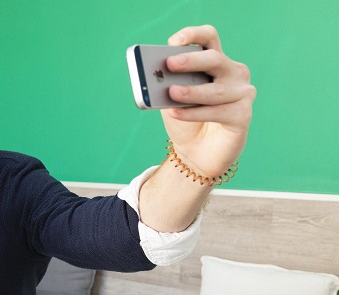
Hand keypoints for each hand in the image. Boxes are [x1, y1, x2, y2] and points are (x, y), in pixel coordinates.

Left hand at [160, 24, 255, 177]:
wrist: (195, 153)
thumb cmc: (184, 120)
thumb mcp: (170, 99)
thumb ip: (167, 85)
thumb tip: (156, 77)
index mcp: (214, 62)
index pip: (209, 38)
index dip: (193, 35)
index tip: (173, 42)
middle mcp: (233, 73)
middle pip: (215, 59)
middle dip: (191, 60)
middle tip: (170, 64)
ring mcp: (242, 93)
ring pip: (215, 90)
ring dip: (191, 91)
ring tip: (171, 93)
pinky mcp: (243, 115)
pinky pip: (218, 112)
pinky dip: (194, 113)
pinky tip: (176, 113)